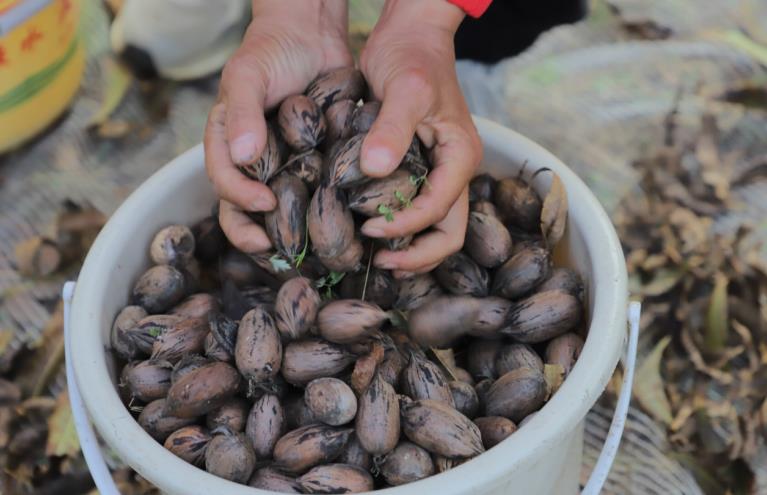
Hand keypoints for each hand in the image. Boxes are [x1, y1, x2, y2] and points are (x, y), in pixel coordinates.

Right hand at [205, 0, 351, 252]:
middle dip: (260, 234)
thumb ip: (242, 114)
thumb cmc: (270, 51)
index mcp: (228, 145)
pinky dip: (324, 209)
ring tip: (313, 251)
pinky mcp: (314, 163)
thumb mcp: (249, 76)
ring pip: (283, 209)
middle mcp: (254, 163)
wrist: (311, 34)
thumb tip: (243, 156)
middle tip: (282, 251)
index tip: (265, 203)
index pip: (224, 183)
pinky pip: (316, 192)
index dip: (239, 200)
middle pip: (247, 210)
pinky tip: (343, 222)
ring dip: (294, 231)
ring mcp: (285, 165)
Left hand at [359, 0, 481, 276]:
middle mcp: (454, 169)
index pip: (439, 210)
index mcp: (460, 156)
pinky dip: (401, 228)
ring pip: (436, 228)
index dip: (406, 227)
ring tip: (378, 258)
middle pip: (449, 233)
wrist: (411, 34)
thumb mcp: (404, 88)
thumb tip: (375, 170)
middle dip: (418, 255)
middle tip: (380, 263)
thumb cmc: (411, 56)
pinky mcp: (421, 168)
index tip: (369, 227)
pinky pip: (418, 210)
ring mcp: (440, 171)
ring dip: (411, 248)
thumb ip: (392, 129)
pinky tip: (374, 232)